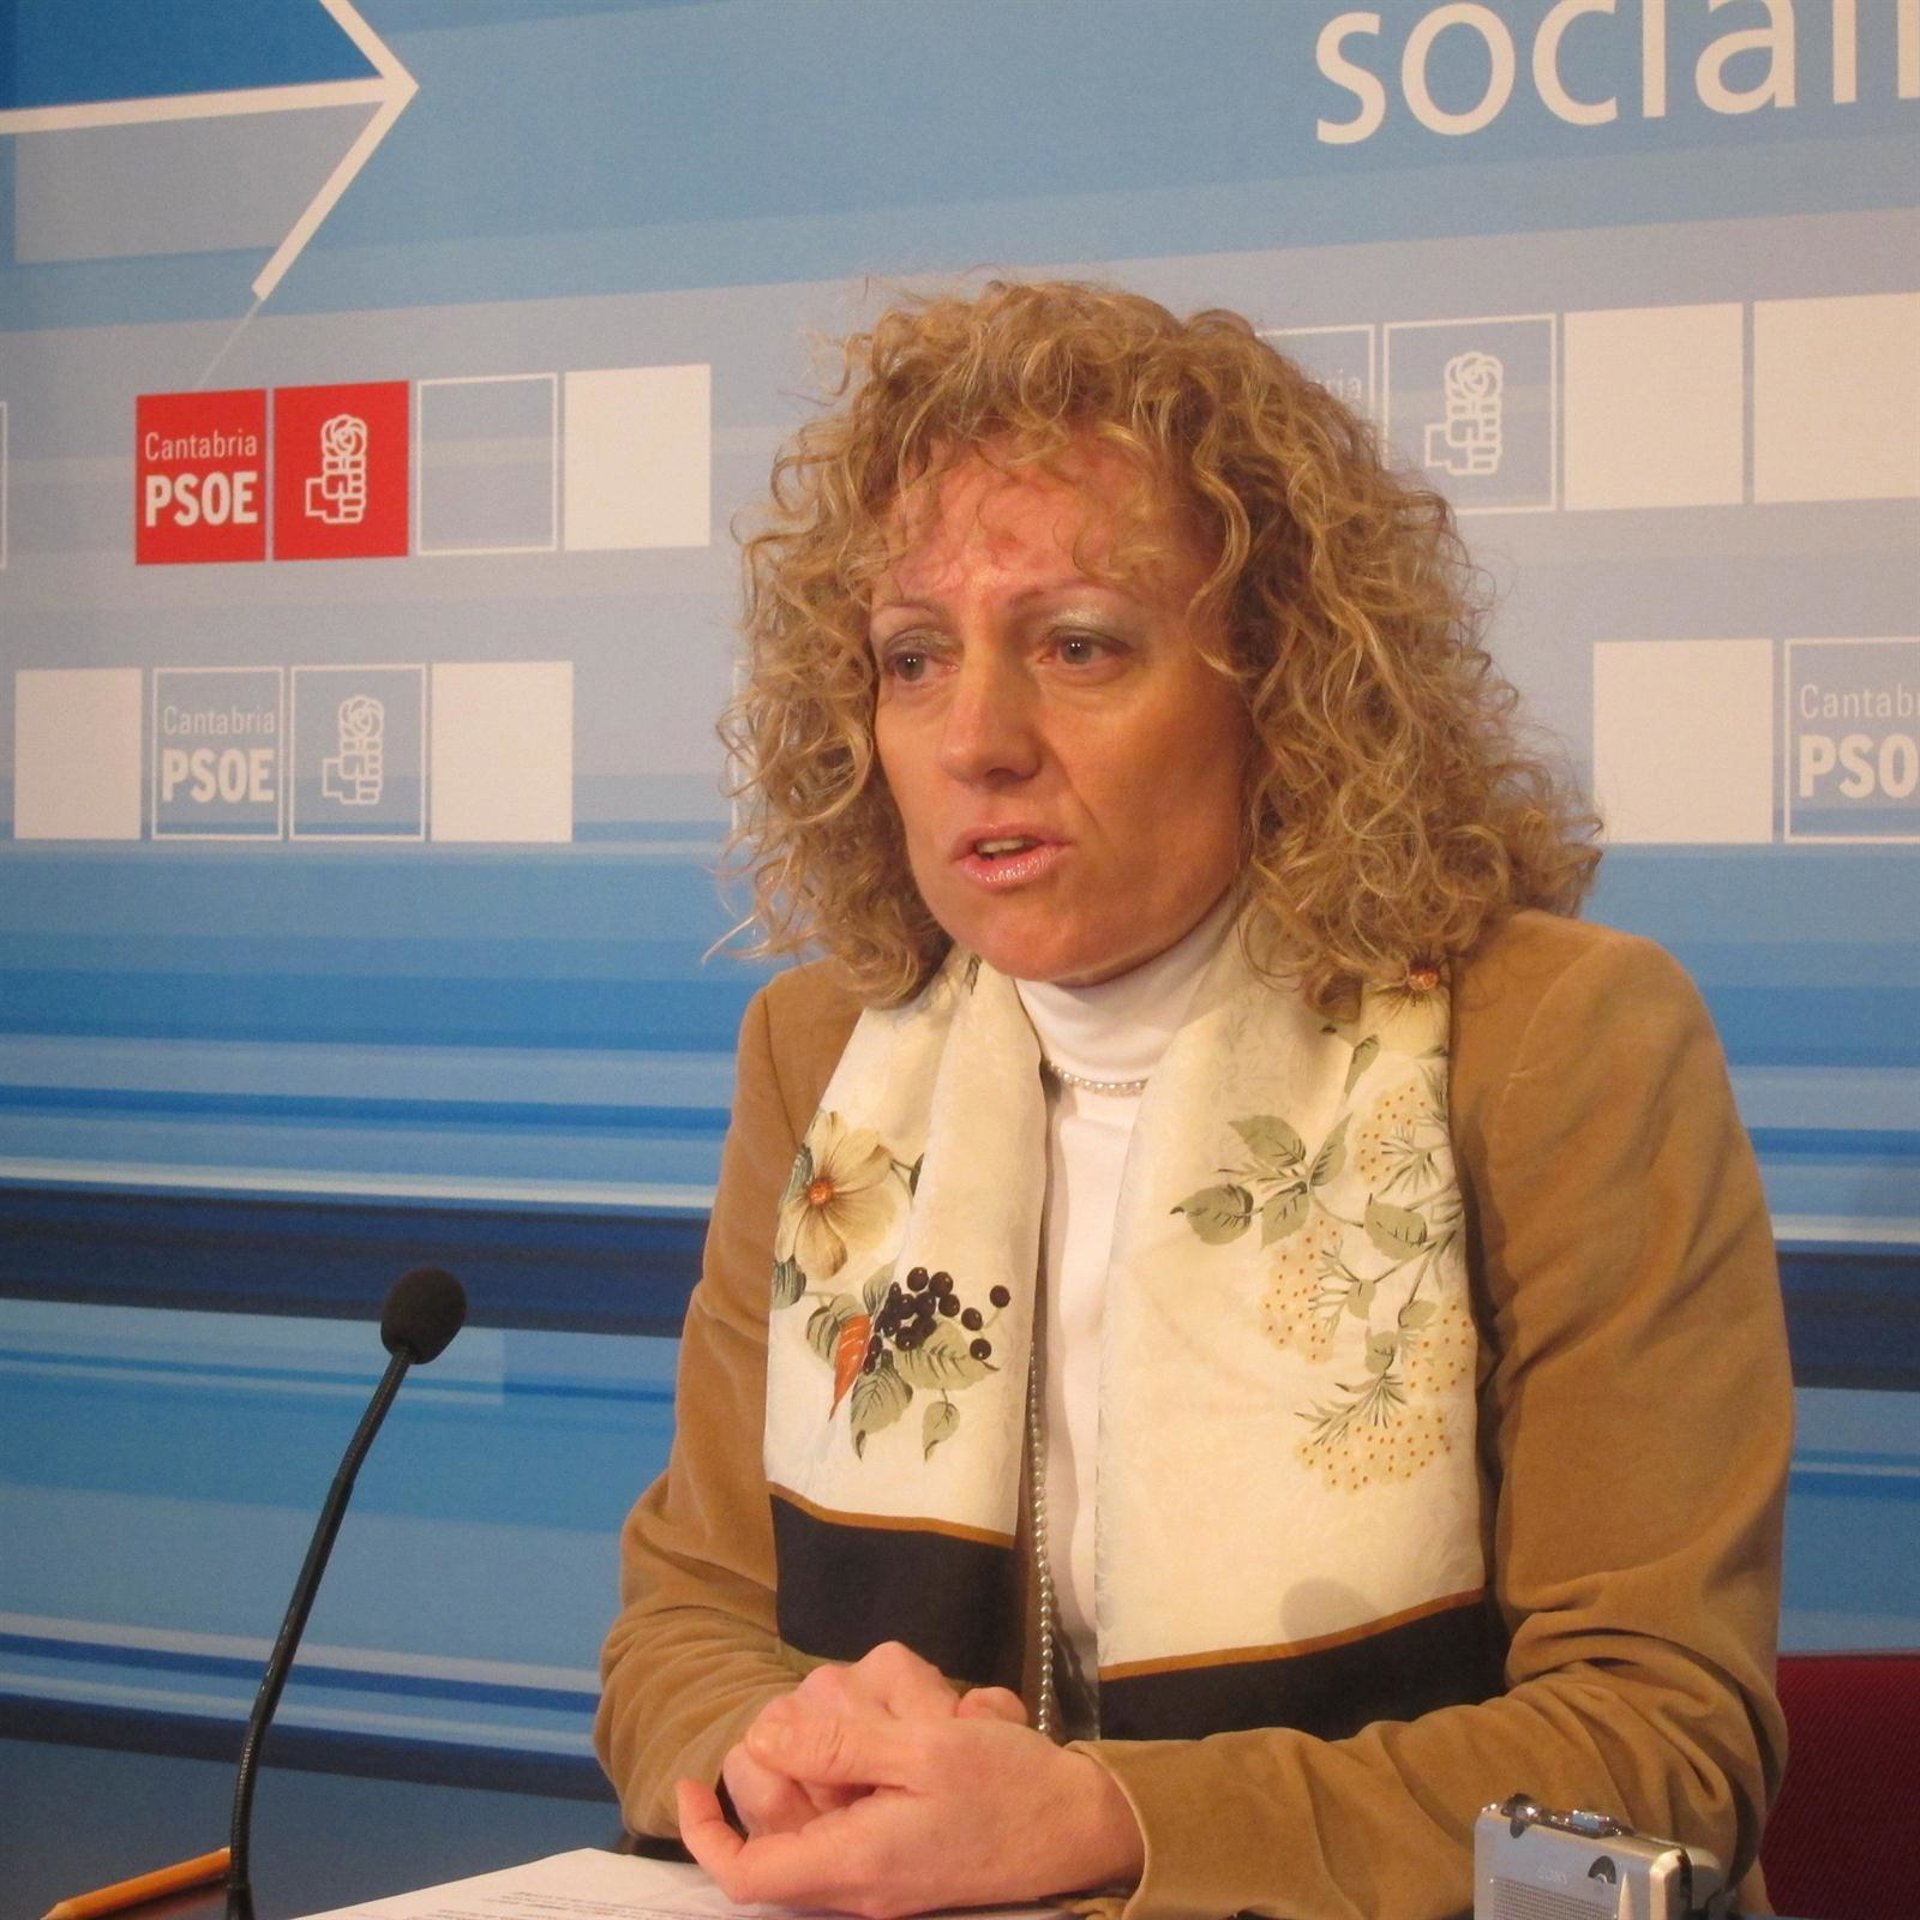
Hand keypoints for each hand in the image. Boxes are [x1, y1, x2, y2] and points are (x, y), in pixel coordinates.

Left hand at [678, 1707, 1145, 1917]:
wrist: (1080, 1826)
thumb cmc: (1009, 1788)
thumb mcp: (926, 1750)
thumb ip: (840, 1744)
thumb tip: (761, 1735)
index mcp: (853, 1861)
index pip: (746, 1873)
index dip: (704, 1831)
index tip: (688, 1782)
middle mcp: (855, 1875)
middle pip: (775, 1824)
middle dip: (785, 1761)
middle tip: (829, 1713)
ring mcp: (877, 1867)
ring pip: (813, 1806)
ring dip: (835, 1750)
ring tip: (895, 1715)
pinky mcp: (899, 1850)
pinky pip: (853, 1804)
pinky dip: (866, 1759)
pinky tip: (912, 1726)